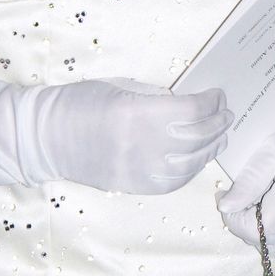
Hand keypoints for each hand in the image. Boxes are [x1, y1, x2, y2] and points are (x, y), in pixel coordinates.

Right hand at [27, 78, 232, 193]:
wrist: (47, 138)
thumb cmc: (80, 102)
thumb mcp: (120, 87)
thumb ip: (155, 97)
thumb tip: (188, 103)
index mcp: (137, 113)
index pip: (192, 111)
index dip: (212, 102)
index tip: (218, 94)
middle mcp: (143, 146)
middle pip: (198, 137)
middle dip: (219, 123)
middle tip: (227, 113)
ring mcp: (140, 172)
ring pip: (192, 163)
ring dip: (212, 147)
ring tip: (221, 135)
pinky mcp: (135, 188)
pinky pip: (175, 182)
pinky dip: (193, 169)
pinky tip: (199, 156)